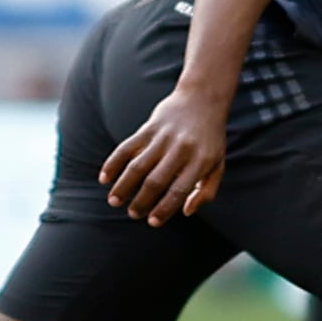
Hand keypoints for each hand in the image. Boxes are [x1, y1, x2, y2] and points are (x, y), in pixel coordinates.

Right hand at [98, 83, 226, 225]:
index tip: (152, 222)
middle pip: (155, 181)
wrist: (203, 98)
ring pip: (138, 166)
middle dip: (141, 201)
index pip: (178, 191)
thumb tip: (186, 212)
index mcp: (200, 162)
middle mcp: (181, 150)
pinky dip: (113, 162)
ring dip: (123, 185)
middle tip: (132, 214)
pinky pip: (127, 147)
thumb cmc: (211, 139)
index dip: (164, 209)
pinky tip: (104, 178)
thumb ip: (206, 191)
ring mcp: (163, 138)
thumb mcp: (218, 165)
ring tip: (113, 201)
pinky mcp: (149, 127)